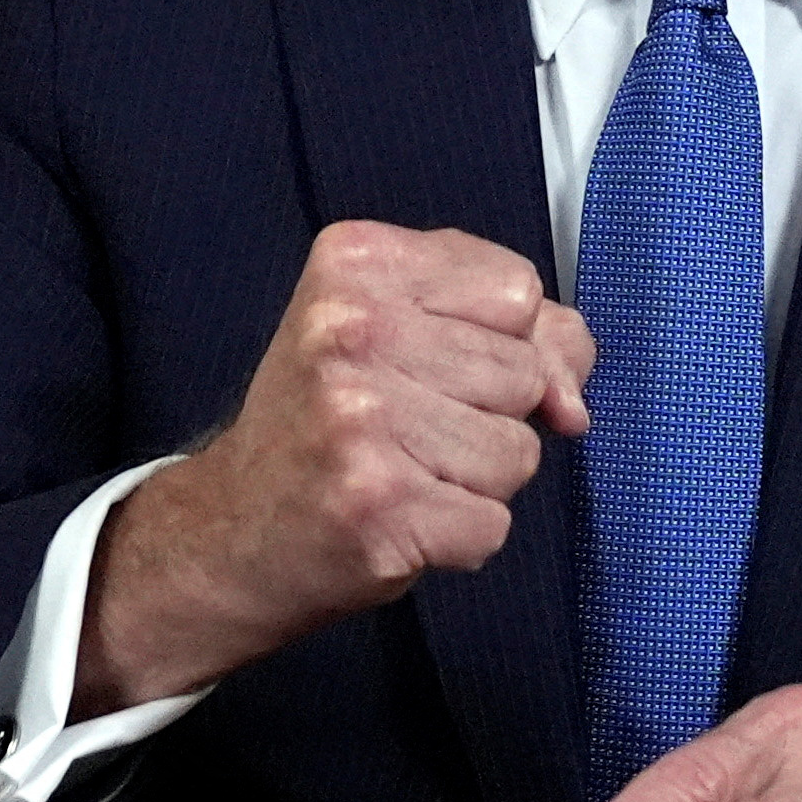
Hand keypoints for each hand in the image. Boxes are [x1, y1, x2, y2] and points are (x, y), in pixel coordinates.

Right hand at [74, 222, 593, 713]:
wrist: (228, 532)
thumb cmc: (322, 424)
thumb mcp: (398, 332)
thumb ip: (512, 331)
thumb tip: (573, 401)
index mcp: (356, 262)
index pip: (519, 288)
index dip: (503, 340)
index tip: (430, 366)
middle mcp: (352, 330)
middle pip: (525, 371)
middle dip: (487, 414)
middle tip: (402, 429)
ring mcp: (362, 419)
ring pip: (519, 452)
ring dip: (475, 481)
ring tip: (400, 473)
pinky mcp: (379, 505)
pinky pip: (493, 524)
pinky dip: (458, 538)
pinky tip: (396, 520)